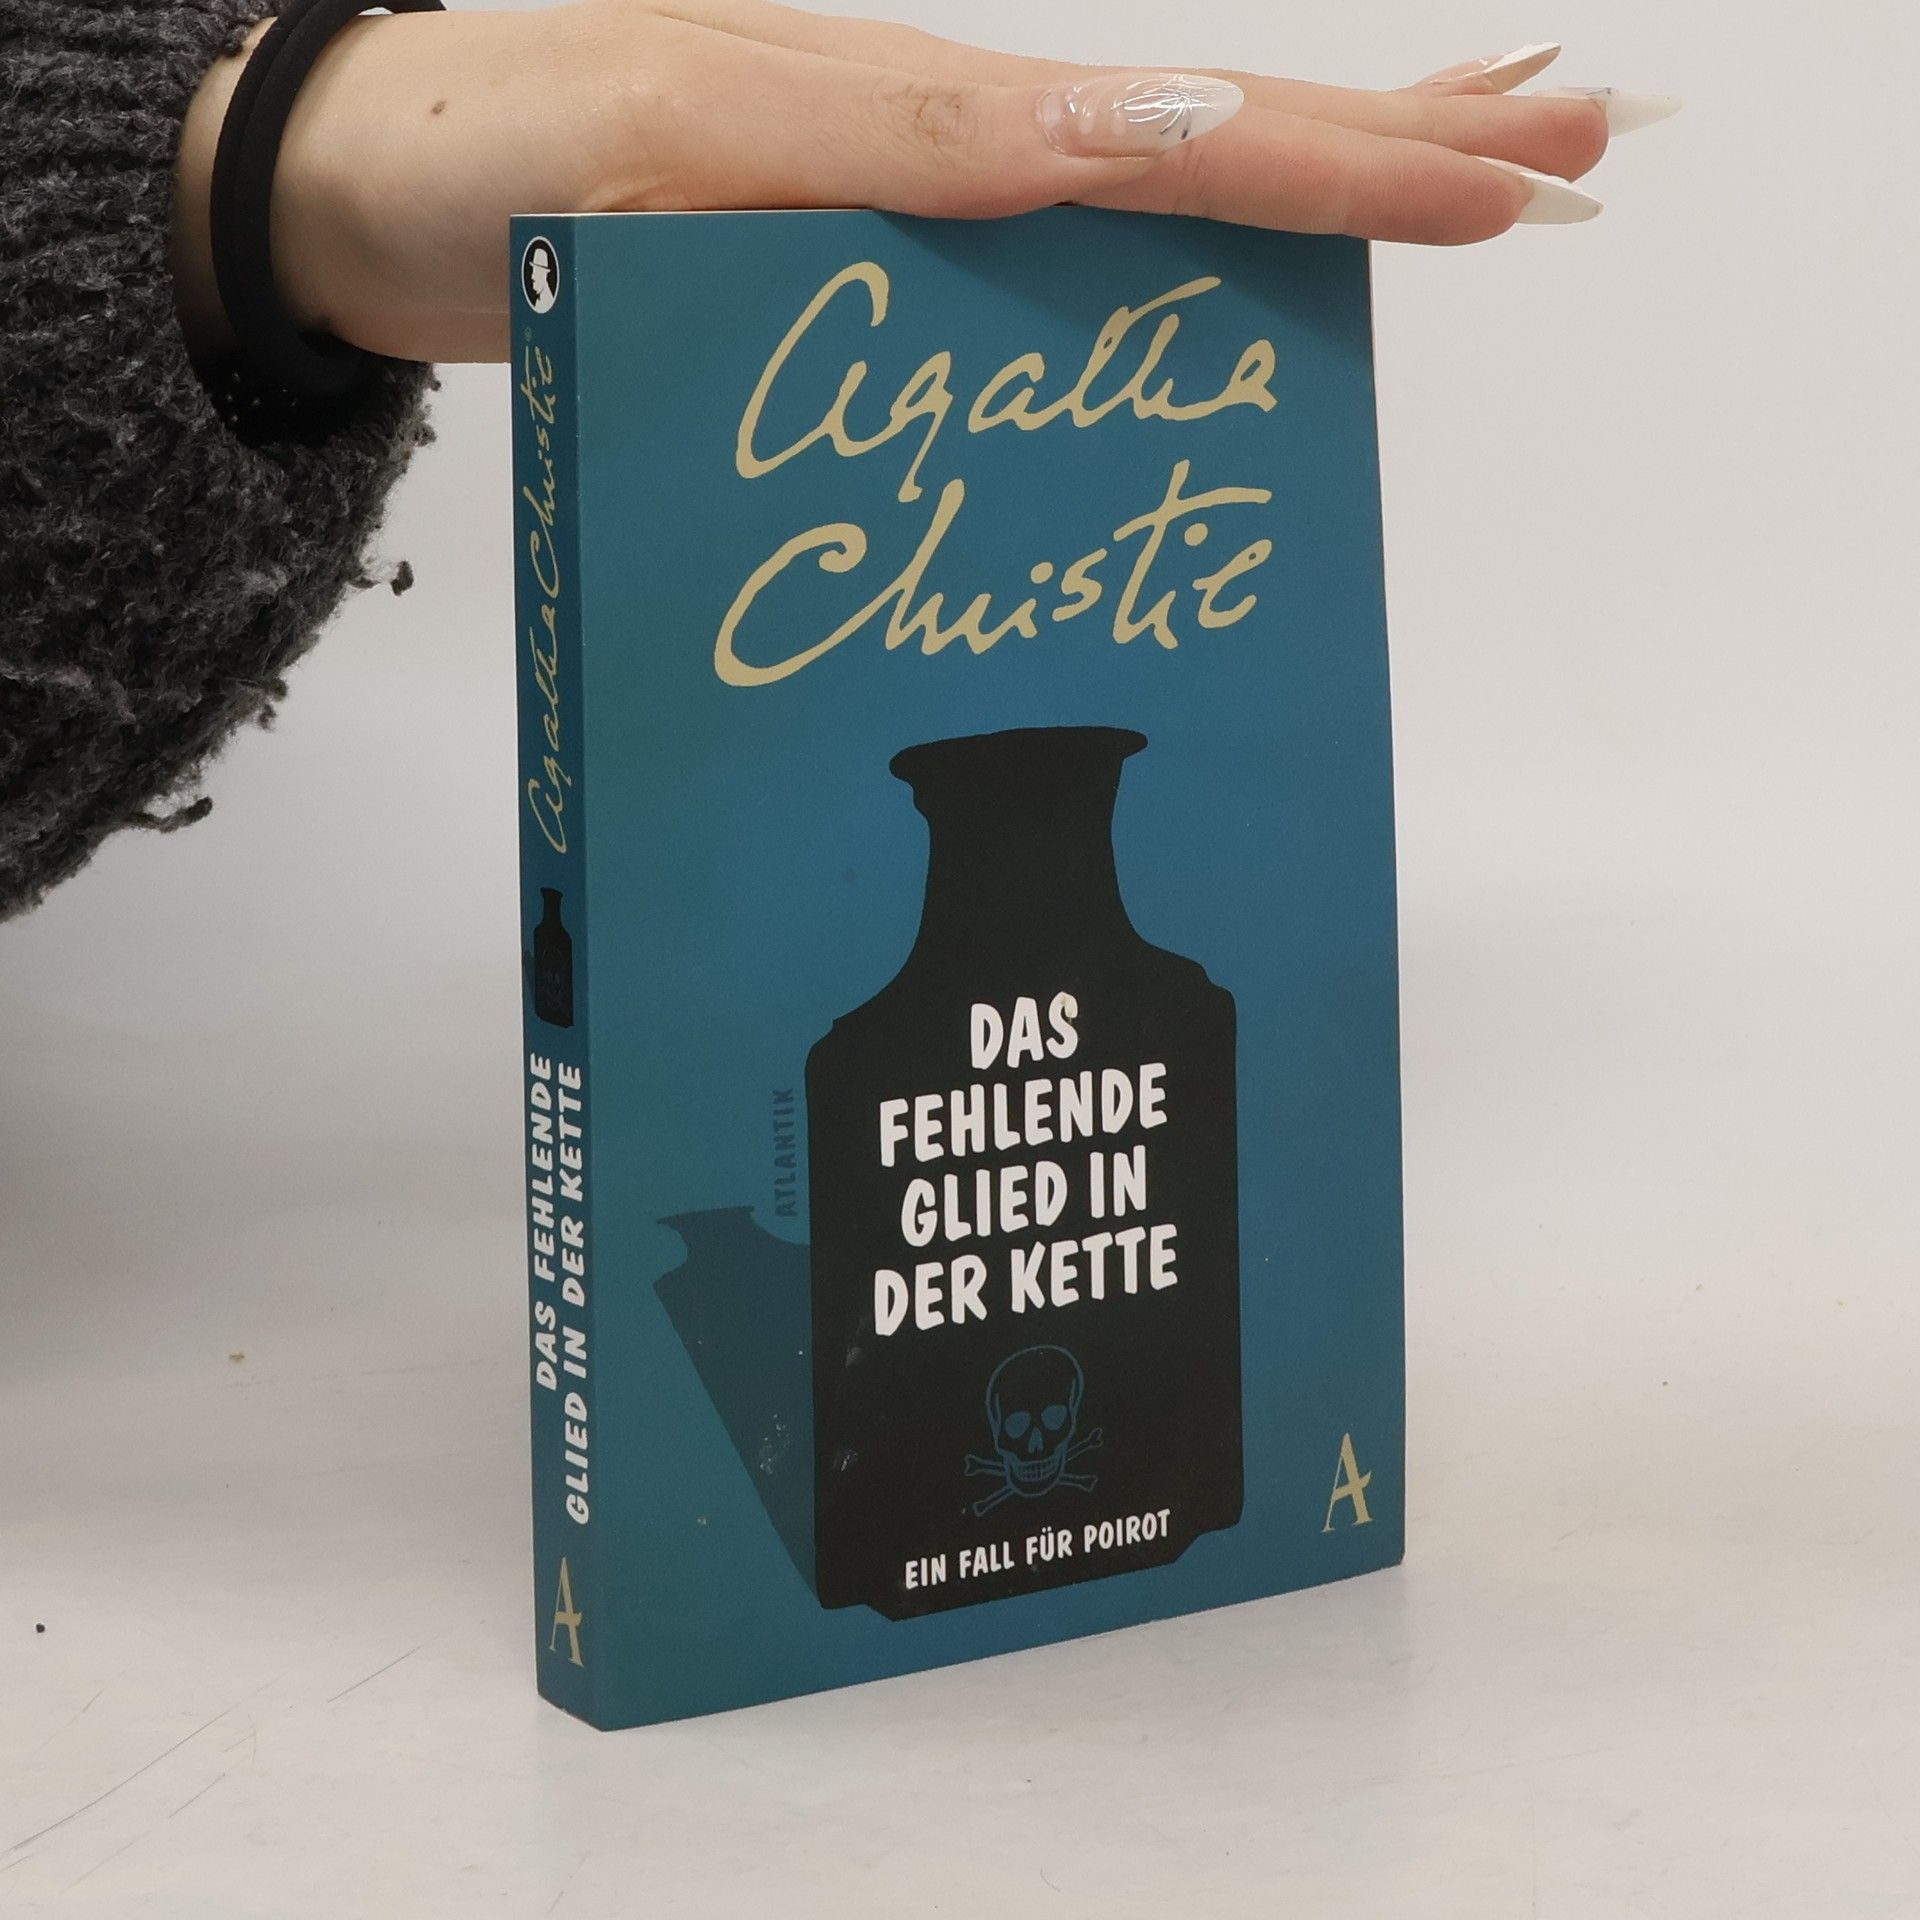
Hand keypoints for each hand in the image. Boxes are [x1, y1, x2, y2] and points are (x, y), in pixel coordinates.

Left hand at [171, 11, 1671, 365]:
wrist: (381, 183)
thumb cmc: (486, 170)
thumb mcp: (653, 154)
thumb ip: (859, 160)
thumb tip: (1072, 162)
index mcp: (907, 115)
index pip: (1164, 139)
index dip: (1331, 165)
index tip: (1495, 180)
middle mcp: (946, 141)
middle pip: (1208, 133)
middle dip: (1397, 141)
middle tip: (1579, 144)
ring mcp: (928, 190)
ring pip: (1164, 171)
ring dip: (1330, 168)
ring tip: (1488, 164)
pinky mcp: (889, 241)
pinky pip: (1072, 234)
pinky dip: (1188, 233)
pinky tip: (1249, 256)